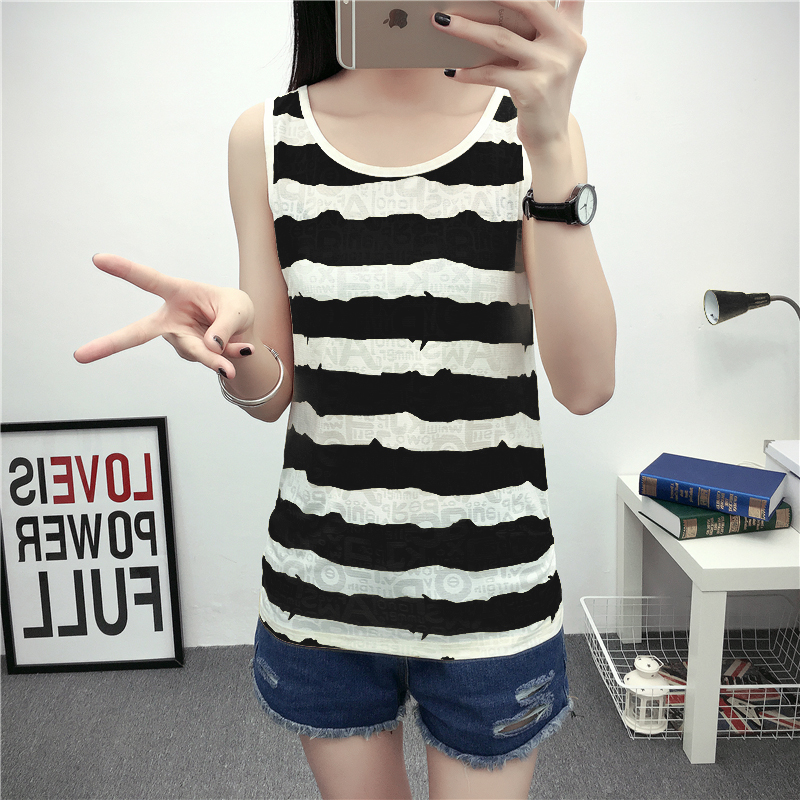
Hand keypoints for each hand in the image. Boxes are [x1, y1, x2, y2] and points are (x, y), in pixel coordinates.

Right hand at [74, 253, 254, 378]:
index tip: (98, 259)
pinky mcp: (189, 353)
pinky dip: (230, 356)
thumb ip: (224, 328)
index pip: (149, 280)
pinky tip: (242, 349)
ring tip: (229, 368)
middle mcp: (171, 318)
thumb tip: (210, 349)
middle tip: (79, 357)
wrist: (245, 330)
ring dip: (214, 359)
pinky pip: (212, 359)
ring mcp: (178, 338)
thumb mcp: (238, 310)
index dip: (125, 270)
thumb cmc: (235, 309)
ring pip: (194, 352)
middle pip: (137, 332)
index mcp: (178, 292)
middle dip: (109, 344)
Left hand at [432, 0, 586, 153]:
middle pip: (530, 5)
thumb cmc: (544, 91)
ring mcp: (551, 67)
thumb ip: (543, 29)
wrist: (551, 136)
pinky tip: (453, 72)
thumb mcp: (552, 56)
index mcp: (572, 31)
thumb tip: (497, 7)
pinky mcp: (532, 89)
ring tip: (442, 22)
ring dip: (466, 29)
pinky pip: (492, 74)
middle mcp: (567, 45)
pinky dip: (469, 73)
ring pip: (500, 38)